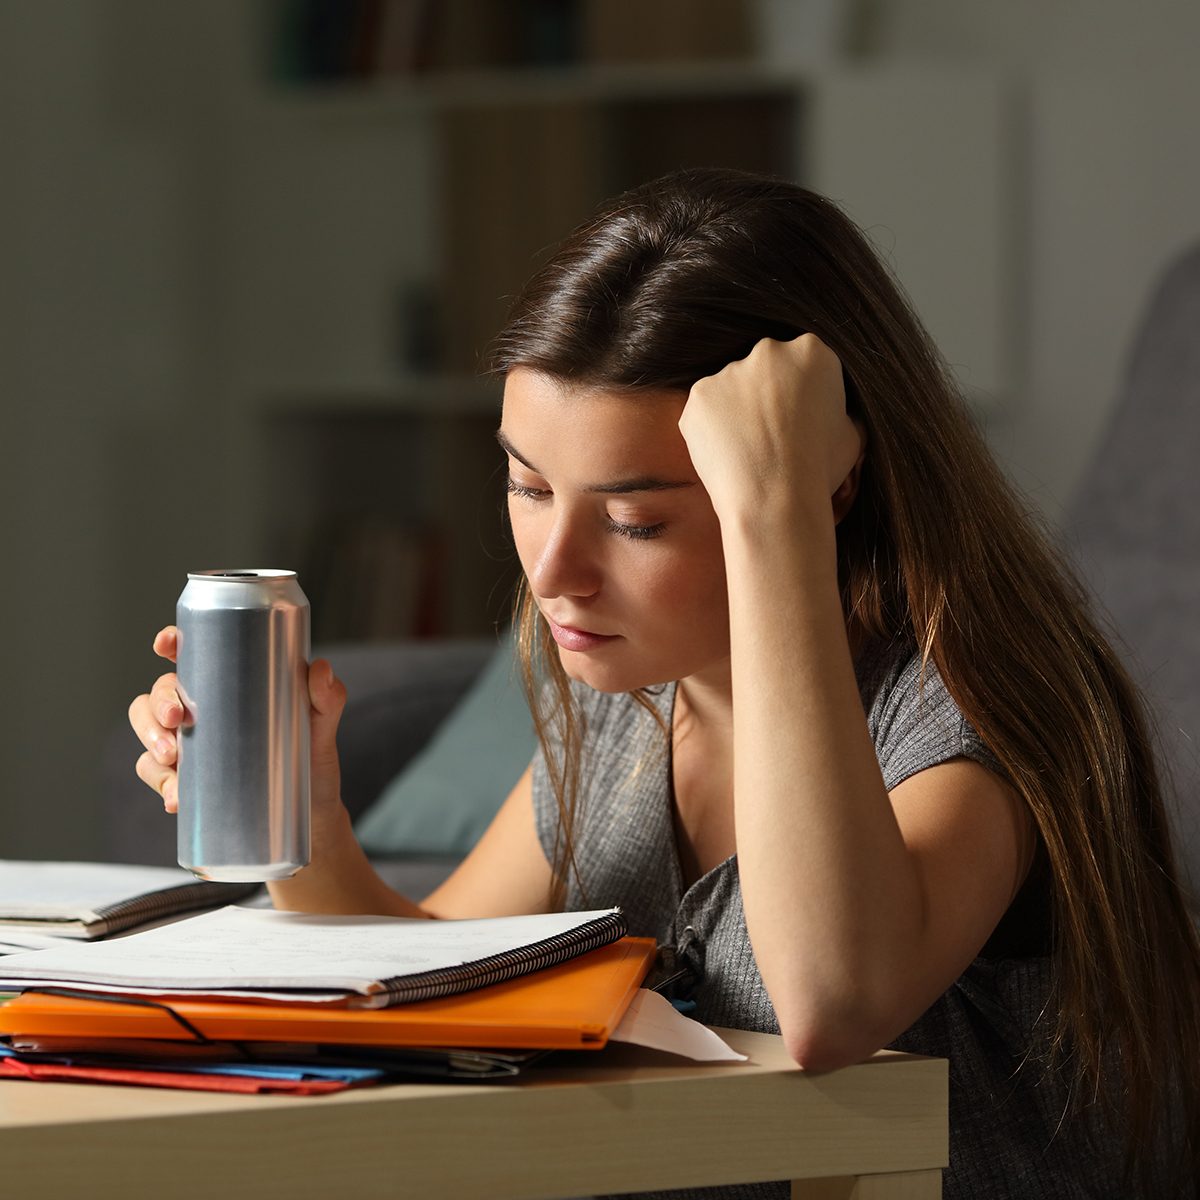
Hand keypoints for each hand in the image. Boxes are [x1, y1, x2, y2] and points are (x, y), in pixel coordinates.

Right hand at [128, 626, 347, 824]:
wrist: (310, 815)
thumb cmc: (312, 761)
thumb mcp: (322, 727)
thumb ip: (327, 698)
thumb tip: (322, 668)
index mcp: (231, 686)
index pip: (192, 656)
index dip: (170, 643)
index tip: (165, 644)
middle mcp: (203, 711)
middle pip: (159, 693)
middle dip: (157, 702)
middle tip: (176, 718)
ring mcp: (191, 746)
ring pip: (148, 731)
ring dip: (149, 741)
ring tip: (172, 759)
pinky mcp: (186, 780)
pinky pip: (157, 775)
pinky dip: (160, 784)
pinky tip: (175, 797)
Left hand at [678, 334, 864, 524]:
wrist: (774, 499)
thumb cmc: (819, 469)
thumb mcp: (853, 433)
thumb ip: (839, 410)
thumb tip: (833, 413)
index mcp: (811, 352)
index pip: (806, 365)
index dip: (805, 396)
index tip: (803, 421)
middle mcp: (768, 351)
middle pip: (767, 370)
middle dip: (769, 396)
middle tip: (773, 436)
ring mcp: (729, 371)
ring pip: (733, 389)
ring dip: (739, 412)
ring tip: (750, 450)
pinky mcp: (700, 395)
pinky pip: (707, 410)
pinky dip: (713, 429)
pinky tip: (728, 454)